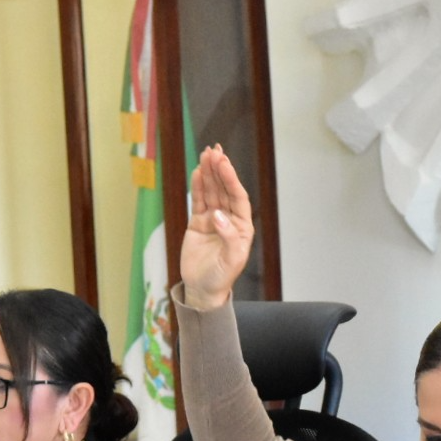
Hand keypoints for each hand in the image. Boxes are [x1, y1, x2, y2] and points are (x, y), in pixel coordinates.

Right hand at [179, 145, 254, 309]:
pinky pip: (199, 200)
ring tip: (206, 154)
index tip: (224, 164)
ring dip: (209, 173)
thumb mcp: (230, 261)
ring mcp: (213, 220)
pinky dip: (198, 186)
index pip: (238, 197)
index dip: (231, 179)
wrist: (202, 289)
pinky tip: (198, 171)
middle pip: (225, 190)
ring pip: (212, 192)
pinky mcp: (198, 223)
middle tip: (214, 151)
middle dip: (220, 170)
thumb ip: (228, 238)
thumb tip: (219, 216)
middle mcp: (229, 220)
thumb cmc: (221, 278)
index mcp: (242, 227)